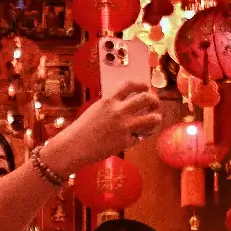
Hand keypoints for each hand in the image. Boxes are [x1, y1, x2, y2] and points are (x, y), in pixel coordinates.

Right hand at [47, 83, 161, 173]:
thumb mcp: (96, 109)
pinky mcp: (126, 141)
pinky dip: (140, 136)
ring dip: (156, 118)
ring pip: (151, 118)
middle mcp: (118, 111)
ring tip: (155, 119)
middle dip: (154, 100)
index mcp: (109, 101)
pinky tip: (137, 137)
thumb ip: (111, 105)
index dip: (141, 84)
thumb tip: (127, 102)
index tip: (146, 87)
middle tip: (155, 104)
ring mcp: (124, 127)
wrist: (74, 146)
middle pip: (146, 98)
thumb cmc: (82, 129)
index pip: (129, 85)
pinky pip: (140, 137)